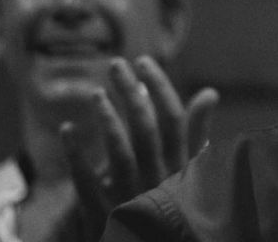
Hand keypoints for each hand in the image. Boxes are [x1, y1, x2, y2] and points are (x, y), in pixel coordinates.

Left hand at [59, 55, 218, 235]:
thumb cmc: (177, 205)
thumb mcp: (192, 167)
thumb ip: (196, 131)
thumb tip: (209, 92)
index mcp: (182, 166)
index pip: (173, 118)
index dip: (158, 86)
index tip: (142, 62)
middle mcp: (161, 179)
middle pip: (145, 128)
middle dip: (131, 93)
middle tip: (116, 65)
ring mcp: (134, 198)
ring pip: (120, 152)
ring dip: (107, 120)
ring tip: (96, 93)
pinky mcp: (107, 216)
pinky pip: (87, 183)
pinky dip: (76, 155)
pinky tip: (68, 129)